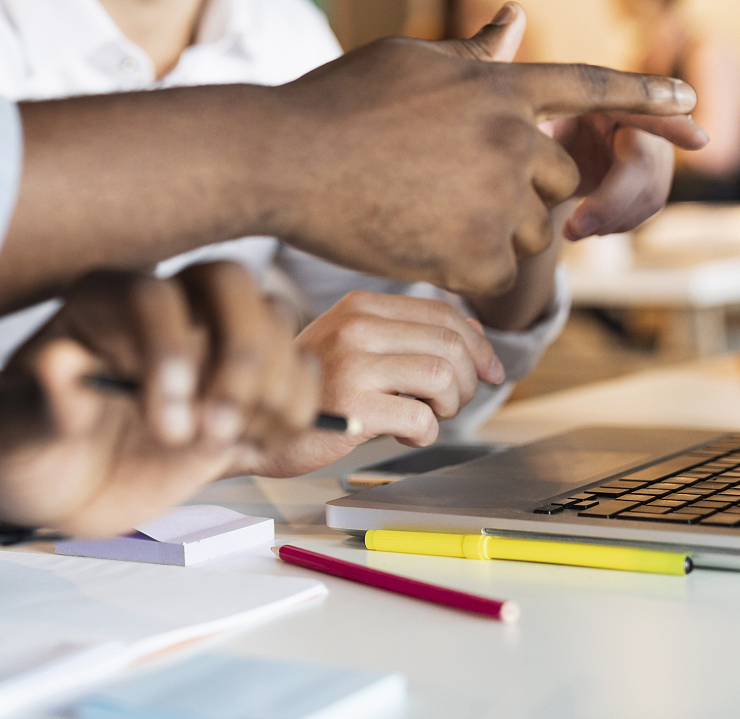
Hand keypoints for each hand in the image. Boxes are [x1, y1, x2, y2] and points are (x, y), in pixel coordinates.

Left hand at [0, 261, 317, 538]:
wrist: (54, 483)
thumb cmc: (24, 446)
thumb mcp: (15, 435)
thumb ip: (45, 403)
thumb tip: (57, 364)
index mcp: (101, 303)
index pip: (153, 297)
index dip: (169, 351)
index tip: (164, 424)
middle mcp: (164, 311)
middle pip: (231, 285)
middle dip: (241, 355)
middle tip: (215, 430)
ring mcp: (208, 345)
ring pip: (275, 323)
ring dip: (274, 389)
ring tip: (229, 445)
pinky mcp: (242, 389)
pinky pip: (298, 373)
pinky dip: (296, 411)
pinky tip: (253, 448)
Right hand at [240, 291, 502, 477]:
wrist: (249, 425)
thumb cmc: (308, 389)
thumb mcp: (352, 345)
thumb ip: (403, 335)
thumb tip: (475, 333)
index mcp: (358, 306)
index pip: (441, 312)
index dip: (478, 343)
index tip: (490, 371)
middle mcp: (355, 326)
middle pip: (449, 343)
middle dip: (467, 380)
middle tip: (453, 403)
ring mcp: (353, 363)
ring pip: (442, 376)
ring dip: (449, 405)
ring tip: (428, 416)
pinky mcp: (354, 405)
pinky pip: (422, 418)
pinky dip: (425, 432)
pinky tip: (403, 432)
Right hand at [263, 32, 696, 295]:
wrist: (284, 162)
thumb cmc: (334, 105)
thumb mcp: (409, 61)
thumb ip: (474, 53)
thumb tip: (516, 18)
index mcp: (499, 86)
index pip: (591, 86)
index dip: (646, 97)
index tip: (691, 109)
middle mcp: (511, 137)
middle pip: (557, 178)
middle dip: (518, 189)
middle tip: (443, 187)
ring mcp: (497, 197)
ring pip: (531, 231)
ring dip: (490, 232)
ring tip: (420, 210)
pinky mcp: (477, 253)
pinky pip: (497, 272)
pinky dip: (463, 268)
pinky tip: (414, 241)